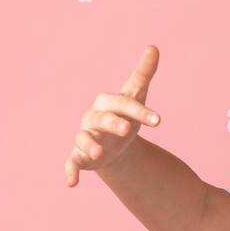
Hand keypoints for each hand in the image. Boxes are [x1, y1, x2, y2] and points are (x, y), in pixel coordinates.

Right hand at [65, 45, 162, 187]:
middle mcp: (93, 118)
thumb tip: (153, 47)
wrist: (114, 143)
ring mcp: (86, 137)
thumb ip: (143, 74)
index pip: (125, 103)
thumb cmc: (125, 115)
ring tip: (98, 154)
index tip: (159, 121)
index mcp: (108, 102)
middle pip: (102, 118)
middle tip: (127, 129)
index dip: (141, 111)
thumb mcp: (136, 96)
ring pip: (83, 139)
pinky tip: (72, 183)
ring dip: (89, 145)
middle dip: (113, 123)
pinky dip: (70, 171)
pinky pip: (71, 162)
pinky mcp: (80, 156)